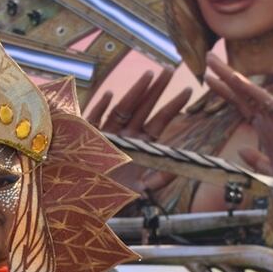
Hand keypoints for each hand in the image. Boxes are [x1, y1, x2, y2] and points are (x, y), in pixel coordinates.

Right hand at [85, 69, 191, 193]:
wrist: (84, 201)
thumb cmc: (113, 195)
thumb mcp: (142, 190)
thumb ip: (160, 179)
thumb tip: (182, 166)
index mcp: (141, 145)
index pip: (160, 120)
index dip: (173, 105)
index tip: (188, 90)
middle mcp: (126, 135)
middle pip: (144, 108)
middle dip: (157, 89)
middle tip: (170, 70)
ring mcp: (107, 133)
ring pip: (123, 107)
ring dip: (135, 91)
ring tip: (149, 75)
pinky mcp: (87, 136)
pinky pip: (94, 119)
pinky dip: (101, 108)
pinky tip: (109, 95)